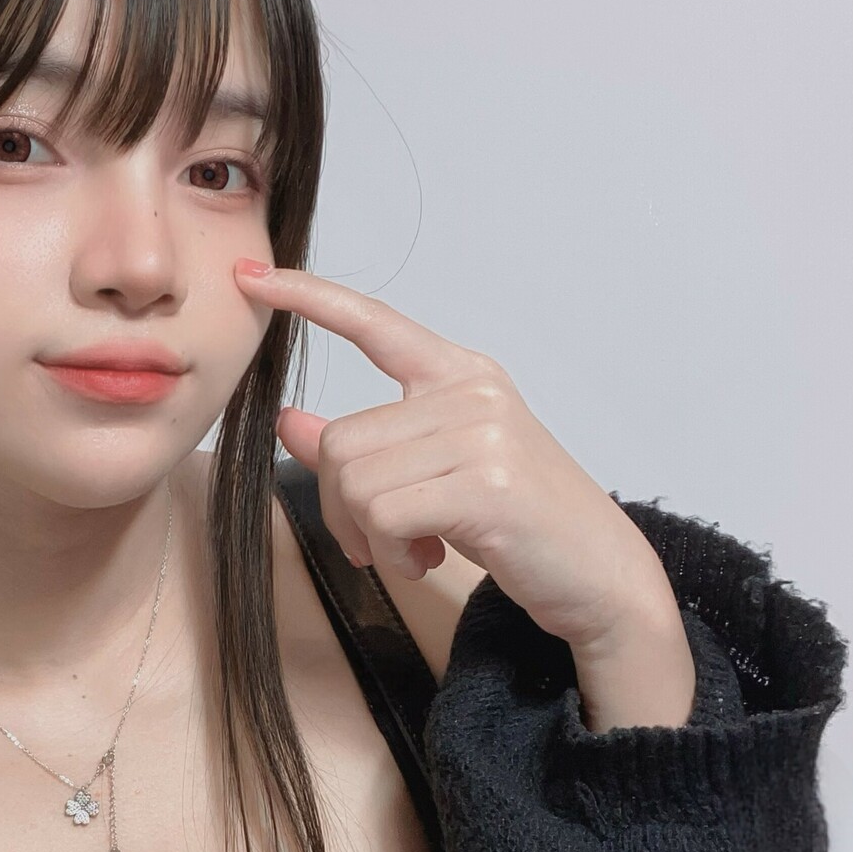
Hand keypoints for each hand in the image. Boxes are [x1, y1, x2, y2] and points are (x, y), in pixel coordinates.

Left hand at [234, 258, 676, 650]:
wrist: (599, 576)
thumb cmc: (518, 524)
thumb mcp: (433, 475)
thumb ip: (364, 446)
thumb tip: (290, 421)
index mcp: (460, 376)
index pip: (373, 322)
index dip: (309, 298)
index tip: (254, 276)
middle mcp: (471, 392)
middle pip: (343, 441)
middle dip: (342, 509)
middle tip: (381, 543)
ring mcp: (482, 434)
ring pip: (355, 481)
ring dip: (370, 536)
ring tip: (416, 549)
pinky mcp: (485, 484)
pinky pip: (383, 514)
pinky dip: (391, 551)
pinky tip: (428, 558)